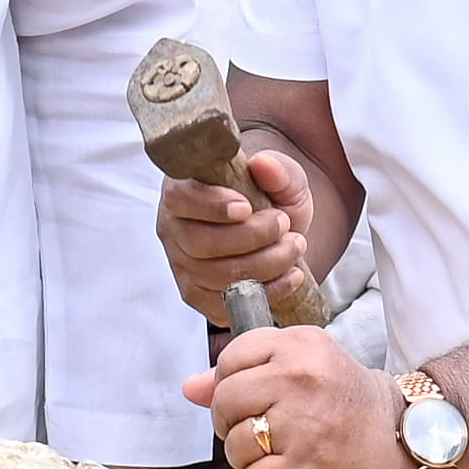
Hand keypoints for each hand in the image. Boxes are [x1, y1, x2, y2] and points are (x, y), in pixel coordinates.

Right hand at [157, 147, 320, 319]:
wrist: (280, 226)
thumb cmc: (270, 195)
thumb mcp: (283, 175)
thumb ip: (278, 169)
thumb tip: (264, 165)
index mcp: (181, 188)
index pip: (181, 199)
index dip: (211, 206)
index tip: (246, 207)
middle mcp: (173, 228)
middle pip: (199, 243)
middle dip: (250, 237)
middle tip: (285, 224)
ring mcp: (182, 264)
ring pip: (214, 276)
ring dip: (264, 264)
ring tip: (294, 246)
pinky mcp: (198, 294)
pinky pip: (224, 303)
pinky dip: (263, 292)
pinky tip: (289, 276)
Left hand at [189, 327, 414, 468]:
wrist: (402, 438)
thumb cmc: (345, 402)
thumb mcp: (302, 369)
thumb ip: (244, 374)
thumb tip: (189, 387)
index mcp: (299, 345)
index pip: (232, 357)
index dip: (228, 383)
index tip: (247, 398)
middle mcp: (300, 378)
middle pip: (226, 400)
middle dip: (230, 422)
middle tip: (255, 430)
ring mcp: (304, 422)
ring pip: (237, 443)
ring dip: (246, 457)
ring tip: (273, 453)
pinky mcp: (308, 464)